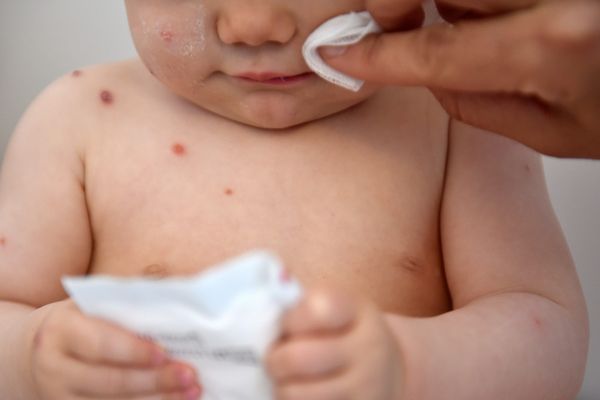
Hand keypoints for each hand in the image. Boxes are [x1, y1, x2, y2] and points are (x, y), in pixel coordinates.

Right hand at [28, 300, 201, 399]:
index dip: (133, 351)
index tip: (164, 353)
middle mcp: (53, 366)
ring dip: (157, 399)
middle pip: (109, 380)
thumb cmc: (84, 319)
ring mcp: (58, 396)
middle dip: (154, 380)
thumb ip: (128, 304)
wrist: (43, 348)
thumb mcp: (94, 304)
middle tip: (189, 375)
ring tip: (191, 391)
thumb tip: (176, 300)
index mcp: (61, 330)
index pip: (101, 343)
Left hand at [266, 289, 402, 399]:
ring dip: (280, 388)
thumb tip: (262, 298)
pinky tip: (302, 394)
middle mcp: (369, 349)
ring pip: (295, 394)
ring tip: (286, 381)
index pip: (316, 309)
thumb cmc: (344, 333)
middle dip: (274, 360)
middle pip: (297, 358)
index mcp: (358, 312)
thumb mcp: (335, 309)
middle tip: (273, 360)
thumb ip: (301, 304)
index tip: (286, 325)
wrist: (387, 372)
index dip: (289, 319)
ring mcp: (367, 387)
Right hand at [323, 0, 599, 158]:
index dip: (378, 53)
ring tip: (470, 22)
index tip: (341, 52)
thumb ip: (472, 99)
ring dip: (453, 2)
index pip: (435, 49)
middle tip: (402, 23)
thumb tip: (420, 65)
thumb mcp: (550, 131)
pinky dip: (474, 3)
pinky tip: (483, 14)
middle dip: (408, 5)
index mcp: (555, 47)